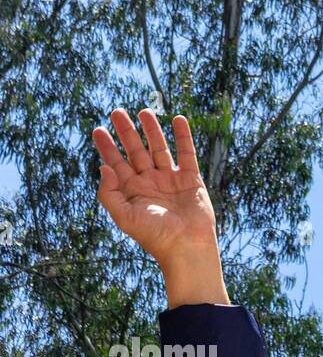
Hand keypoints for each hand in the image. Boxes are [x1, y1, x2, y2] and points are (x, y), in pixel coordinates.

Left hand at [92, 109, 229, 308]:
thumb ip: (110, 194)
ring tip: (145, 110)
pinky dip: (183, 136)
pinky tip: (178, 120)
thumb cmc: (154, 236)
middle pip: (136, 150)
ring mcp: (170, 178)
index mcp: (132, 191)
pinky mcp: (190, 177)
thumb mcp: (125, 217)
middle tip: (116, 111)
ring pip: (159, 147)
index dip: (107, 147)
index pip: (116, 164)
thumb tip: (103, 168)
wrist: (186, 245)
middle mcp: (149, 181)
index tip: (97, 129)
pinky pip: (186, 152)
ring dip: (151, 129)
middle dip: (126, 131)